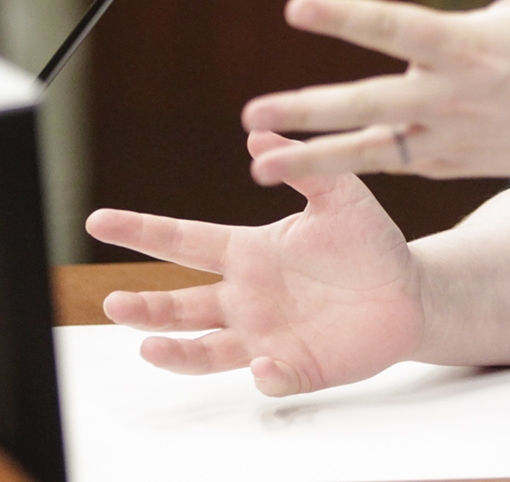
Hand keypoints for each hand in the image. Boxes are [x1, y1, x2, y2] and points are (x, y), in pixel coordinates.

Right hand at [83, 130, 423, 395]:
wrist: (411, 292)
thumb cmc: (370, 243)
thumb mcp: (340, 196)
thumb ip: (302, 166)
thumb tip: (257, 132)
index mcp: (248, 253)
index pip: (183, 240)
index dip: (141, 230)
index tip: (98, 220)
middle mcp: (244, 298)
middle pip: (179, 306)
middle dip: (144, 308)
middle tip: (113, 302)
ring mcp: (264, 336)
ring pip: (205, 351)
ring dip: (176, 352)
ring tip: (152, 348)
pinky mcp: (295, 367)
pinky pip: (271, 377)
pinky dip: (264, 375)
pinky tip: (264, 365)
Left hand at [242, 0, 509, 184]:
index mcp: (472, 45)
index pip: (395, 27)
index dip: (344, 16)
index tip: (296, 7)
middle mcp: (456, 96)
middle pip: (369, 104)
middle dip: (308, 110)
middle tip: (253, 112)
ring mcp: (456, 137)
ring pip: (374, 150)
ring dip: (316, 157)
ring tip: (261, 165)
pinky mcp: (461, 163)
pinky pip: (400, 164)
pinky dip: (360, 164)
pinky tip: (318, 163)